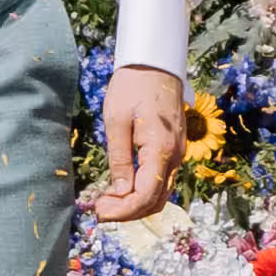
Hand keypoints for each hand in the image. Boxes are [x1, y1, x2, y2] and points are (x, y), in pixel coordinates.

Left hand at [86, 65, 192, 222]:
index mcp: (161, 149)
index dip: (122, 210)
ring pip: (160, 193)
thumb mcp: (116, 120)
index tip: (98, 211)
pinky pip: (161, 181)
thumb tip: (120, 192)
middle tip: (99, 210)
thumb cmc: (132, 86)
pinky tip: (121, 189)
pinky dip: (142, 192)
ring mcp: (177, 154)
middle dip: (127, 211)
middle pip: (155, 200)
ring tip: (107, 202)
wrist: (155, 64)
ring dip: (134, 204)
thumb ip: (119, 158)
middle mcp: (175, 156)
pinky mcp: (173, 150)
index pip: (145, 196)